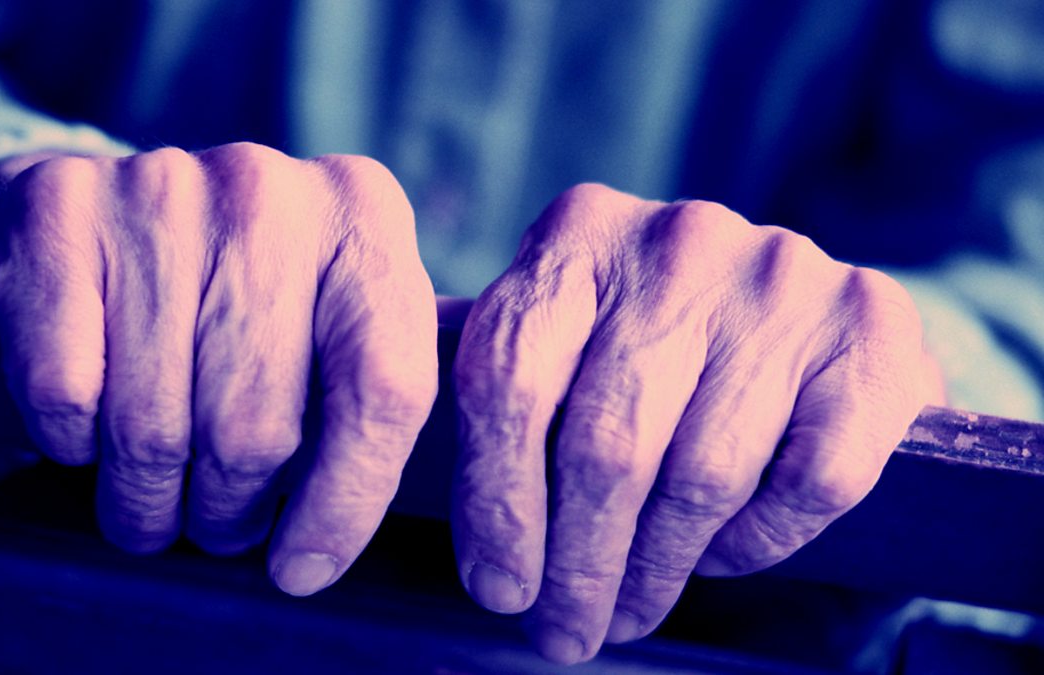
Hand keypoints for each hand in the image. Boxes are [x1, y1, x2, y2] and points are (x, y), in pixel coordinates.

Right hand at [0, 143, 437, 594]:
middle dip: (229, 510)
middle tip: (217, 524)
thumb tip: (319, 551)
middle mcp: (269, 190)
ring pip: (156, 424)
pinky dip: (69, 443)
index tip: (304, 567)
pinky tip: (86, 434)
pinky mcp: (57, 208)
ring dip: (147, 499)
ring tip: (152, 504)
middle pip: (259, 427)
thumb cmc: (239, 294)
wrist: (103, 209)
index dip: (345, 500)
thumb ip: (361, 400)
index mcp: (364, 215)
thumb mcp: (330, 322)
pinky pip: (66, 392)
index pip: (384, 388)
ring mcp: (159, 186)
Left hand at [450, 185, 930, 663]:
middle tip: (567, 632)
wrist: (805, 316)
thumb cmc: (655, 346)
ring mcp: (780, 277)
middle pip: (604, 442)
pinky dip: (757, 540)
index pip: (508, 379)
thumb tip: (487, 562)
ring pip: (702, 474)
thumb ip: (514, 406)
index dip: (496, 502)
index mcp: (579, 235)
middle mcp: (678, 240)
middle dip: (579, 566)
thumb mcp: (569, 345)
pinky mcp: (871, 327)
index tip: (501, 589)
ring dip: (658, 568)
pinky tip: (720, 552)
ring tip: (631, 609)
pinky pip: (806, 483)